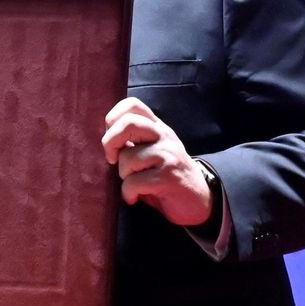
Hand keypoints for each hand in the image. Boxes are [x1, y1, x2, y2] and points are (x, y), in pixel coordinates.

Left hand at [102, 97, 214, 226]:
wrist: (198, 200)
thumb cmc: (166, 177)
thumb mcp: (152, 152)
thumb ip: (134, 141)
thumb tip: (106, 139)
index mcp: (157, 128)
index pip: (132, 105)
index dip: (113, 119)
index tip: (113, 141)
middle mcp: (164, 137)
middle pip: (129, 124)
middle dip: (110, 142)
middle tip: (112, 159)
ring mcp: (168, 156)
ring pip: (128, 159)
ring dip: (123, 176)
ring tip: (133, 184)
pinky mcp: (168, 178)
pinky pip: (133, 183)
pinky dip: (128, 194)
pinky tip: (134, 197)